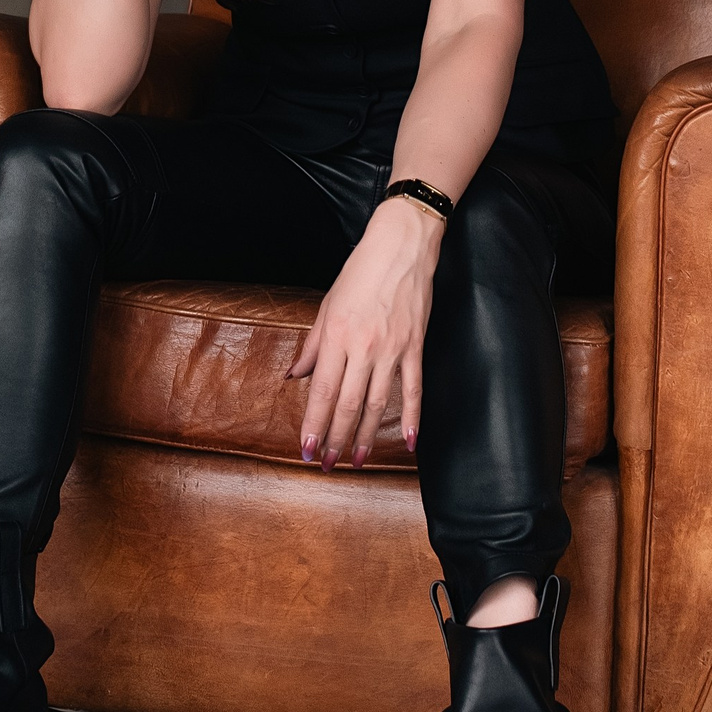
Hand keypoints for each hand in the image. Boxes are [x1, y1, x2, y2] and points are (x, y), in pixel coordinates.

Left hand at [289, 196, 441, 469]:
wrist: (401, 246)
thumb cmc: (360, 272)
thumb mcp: (328, 304)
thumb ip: (313, 345)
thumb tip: (295, 376)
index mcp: (336, 335)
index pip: (321, 391)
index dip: (314, 425)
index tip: (307, 450)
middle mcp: (363, 346)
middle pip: (346, 405)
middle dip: (335, 440)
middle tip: (328, 465)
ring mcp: (392, 349)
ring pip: (376, 404)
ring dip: (366, 437)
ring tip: (357, 460)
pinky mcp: (415, 347)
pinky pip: (413, 389)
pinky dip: (411, 418)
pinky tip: (408, 442)